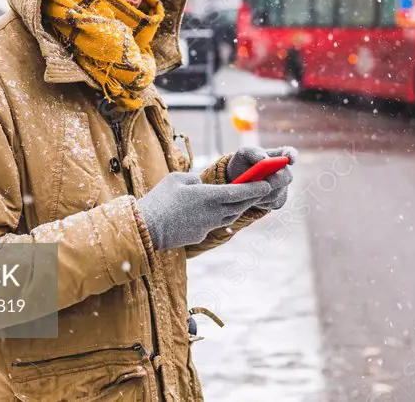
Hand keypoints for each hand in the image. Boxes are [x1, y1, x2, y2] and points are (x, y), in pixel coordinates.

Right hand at [136, 172, 270, 250]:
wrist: (147, 229)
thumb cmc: (160, 200)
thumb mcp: (176, 179)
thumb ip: (194, 178)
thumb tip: (201, 182)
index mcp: (208, 196)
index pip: (239, 191)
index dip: (255, 187)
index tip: (267, 184)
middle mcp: (213, 212)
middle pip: (239, 205)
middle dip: (252, 197)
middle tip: (262, 189)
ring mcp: (207, 226)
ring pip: (230, 216)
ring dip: (238, 207)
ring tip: (242, 199)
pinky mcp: (200, 236)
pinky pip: (215, 224)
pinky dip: (219, 217)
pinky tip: (215, 212)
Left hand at [226, 146, 296, 210]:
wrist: (238, 184)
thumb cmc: (242, 165)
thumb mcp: (243, 154)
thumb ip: (254, 152)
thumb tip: (264, 159)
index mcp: (278, 156)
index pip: (290, 153)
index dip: (291, 156)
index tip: (289, 160)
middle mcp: (284, 172)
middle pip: (287, 177)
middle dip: (277, 180)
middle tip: (266, 181)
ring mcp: (283, 187)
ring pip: (277, 192)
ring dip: (262, 191)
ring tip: (249, 188)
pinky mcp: (279, 201)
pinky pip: (272, 203)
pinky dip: (260, 201)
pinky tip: (252, 196)